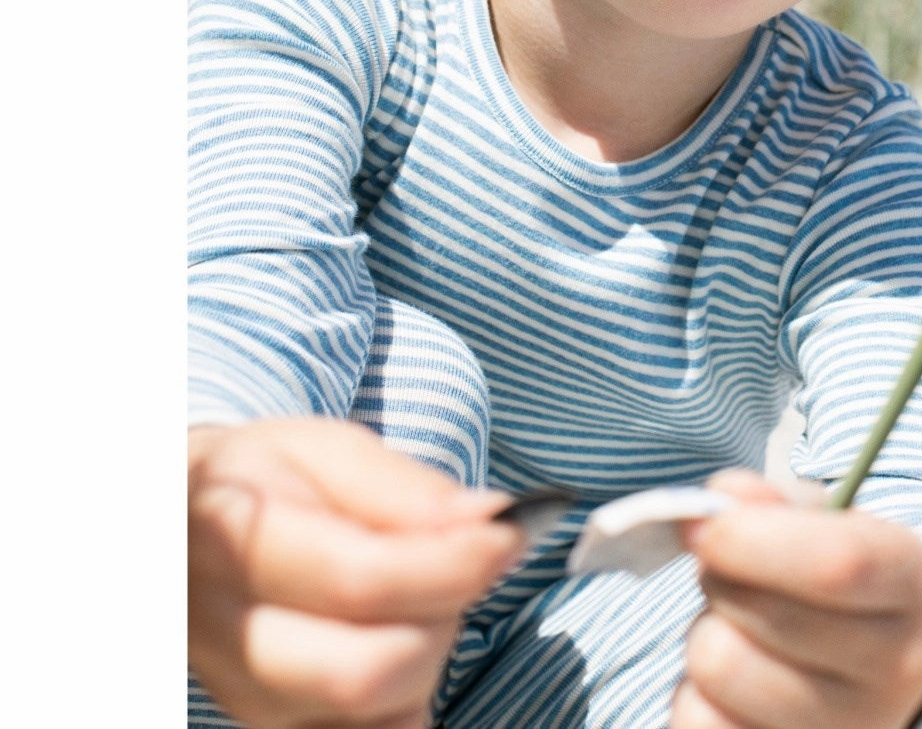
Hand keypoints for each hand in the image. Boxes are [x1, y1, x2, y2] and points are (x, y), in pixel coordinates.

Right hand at [188, 417, 525, 728]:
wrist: (183, 527)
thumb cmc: (267, 479)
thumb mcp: (327, 450)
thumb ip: (406, 489)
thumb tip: (491, 519)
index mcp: (230, 541)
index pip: (356, 579)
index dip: (449, 564)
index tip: (508, 535)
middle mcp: (222, 634)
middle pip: (364, 671)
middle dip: (444, 618)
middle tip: (469, 562)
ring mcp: (238, 696)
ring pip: (368, 716)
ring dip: (429, 654)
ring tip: (426, 591)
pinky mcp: (265, 728)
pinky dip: (405, 697)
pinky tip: (405, 637)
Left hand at [673, 471, 921, 728]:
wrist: (884, 670)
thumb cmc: (842, 583)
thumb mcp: (830, 523)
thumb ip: (774, 502)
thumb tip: (716, 503)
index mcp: (909, 583)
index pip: (836, 564)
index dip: (754, 540)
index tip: (706, 528)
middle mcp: (894, 668)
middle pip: (765, 618)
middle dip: (719, 579)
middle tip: (726, 571)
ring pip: (721, 672)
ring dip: (706, 636)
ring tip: (736, 628)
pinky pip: (698, 723)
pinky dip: (694, 695)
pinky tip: (731, 682)